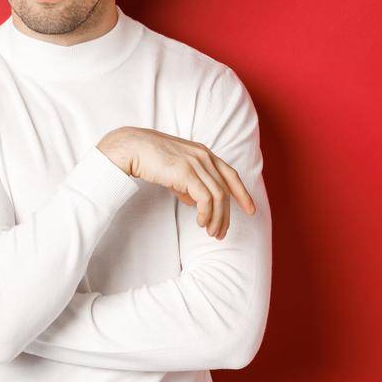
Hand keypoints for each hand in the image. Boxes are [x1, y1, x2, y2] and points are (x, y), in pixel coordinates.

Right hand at [97, 127, 256, 239]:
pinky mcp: (186, 173)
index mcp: (203, 153)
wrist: (130, 148)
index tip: (250, 210)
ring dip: (217, 218)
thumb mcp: (173, 169)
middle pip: (225, 190)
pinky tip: (200, 222)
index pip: (231, 175)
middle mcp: (204, 157)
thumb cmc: (148, 157)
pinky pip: (205, 198)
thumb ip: (186, 184)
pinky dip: (206, 213)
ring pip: (218, 196)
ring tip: (211, 232)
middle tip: (221, 233)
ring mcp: (196, 163)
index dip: (242, 194)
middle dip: (226, 215)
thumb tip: (194, 202)